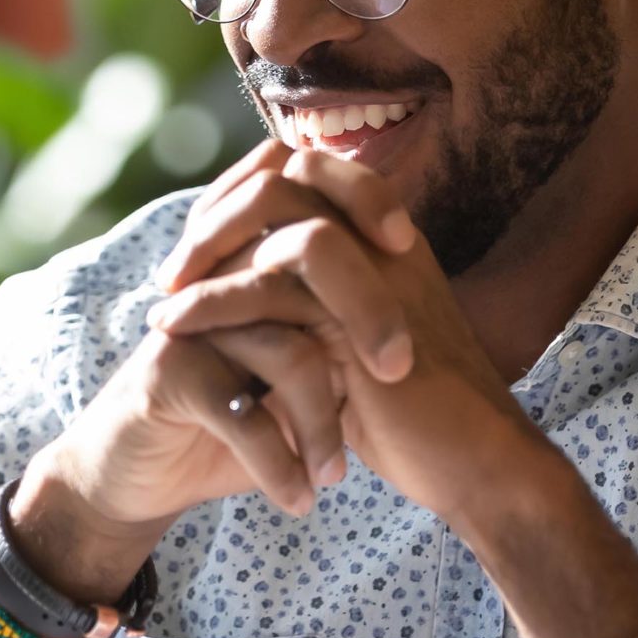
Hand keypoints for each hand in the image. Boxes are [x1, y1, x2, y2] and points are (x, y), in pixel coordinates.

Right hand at [11, 147, 401, 599]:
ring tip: (335, 477)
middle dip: (367, 316)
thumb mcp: (291, 379)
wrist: (140, 475)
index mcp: (252, 263)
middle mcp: (221, 279)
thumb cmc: (230, 422)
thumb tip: (426, 321)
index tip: (411, 250)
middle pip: (307, 260)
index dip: (364, 198)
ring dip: (323, 422)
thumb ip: (338, 337)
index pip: (311, 195)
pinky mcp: (167, 374)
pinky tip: (298, 499)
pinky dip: (280, 464)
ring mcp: (192, 322)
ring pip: (289, 351)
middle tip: (397, 374)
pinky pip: (243, 414)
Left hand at [145, 143, 541, 523]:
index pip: (307, 172)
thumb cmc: (416, 418)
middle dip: (217, 213)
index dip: (244, 194)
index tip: (200, 244)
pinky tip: (173, 326)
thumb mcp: (356, 347)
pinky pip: (270, 284)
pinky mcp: (360, 316)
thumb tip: (253, 288)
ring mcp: (377, 270)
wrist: (473, 466)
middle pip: (286, 174)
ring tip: (164, 297)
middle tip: (173, 268)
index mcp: (388, 239)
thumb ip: (319, 307)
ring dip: (206, 249)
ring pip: (275, 215)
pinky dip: (210, 300)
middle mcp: (384, 240)